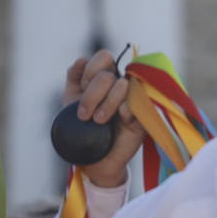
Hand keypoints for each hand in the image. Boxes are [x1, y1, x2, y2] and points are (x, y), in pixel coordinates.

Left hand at [63, 50, 144, 188]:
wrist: (94, 160)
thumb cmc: (84, 130)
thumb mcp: (72, 101)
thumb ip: (74, 78)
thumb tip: (81, 60)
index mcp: (106, 78)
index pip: (104, 57)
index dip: (91, 70)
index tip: (80, 89)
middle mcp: (122, 86)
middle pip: (109, 74)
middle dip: (91, 94)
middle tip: (83, 115)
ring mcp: (135, 100)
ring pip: (122, 85)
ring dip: (106, 104)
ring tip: (98, 121)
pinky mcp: (144, 117)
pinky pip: (135, 103)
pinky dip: (123, 111)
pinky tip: (118, 122)